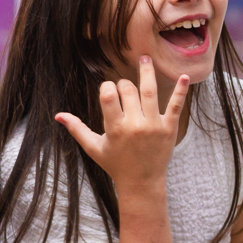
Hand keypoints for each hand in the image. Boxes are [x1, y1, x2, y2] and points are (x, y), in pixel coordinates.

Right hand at [56, 57, 188, 189]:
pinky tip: (184, 76)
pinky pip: (176, 105)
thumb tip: (58, 115)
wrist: (142, 183)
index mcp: (115, 129)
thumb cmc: (115, 164)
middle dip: (124, 84)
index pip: (108, 96)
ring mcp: (154, 126)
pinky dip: (181, 90)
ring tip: (145, 58)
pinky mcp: (169, 128)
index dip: (107, 87)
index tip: (108, 90)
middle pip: (128, 91)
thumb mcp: (94, 148)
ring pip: (150, 92)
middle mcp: (135, 126)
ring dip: (147, 72)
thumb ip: (77, 129)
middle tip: (124, 88)